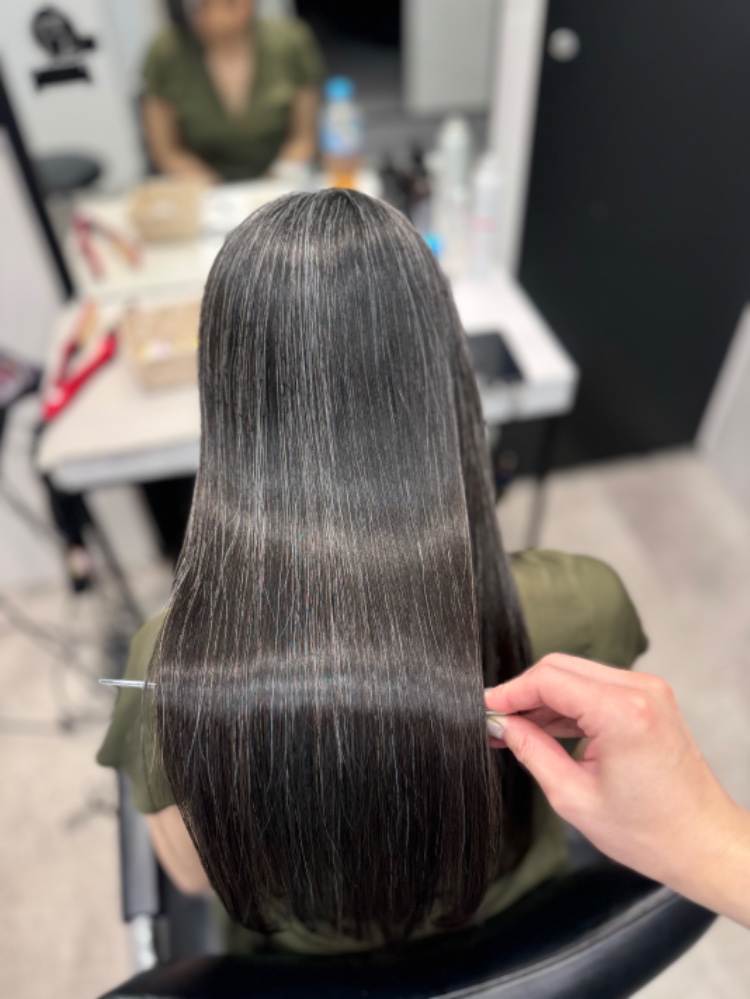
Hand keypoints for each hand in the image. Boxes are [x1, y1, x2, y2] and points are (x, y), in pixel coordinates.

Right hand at [485, 654, 749, 925]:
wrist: (704, 843)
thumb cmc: (649, 832)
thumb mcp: (573, 796)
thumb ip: (531, 751)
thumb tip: (501, 725)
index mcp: (622, 712)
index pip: (548, 679)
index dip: (509, 693)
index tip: (484, 711)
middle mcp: (639, 690)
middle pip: (560, 668)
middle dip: (523, 692)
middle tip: (496, 722)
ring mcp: (648, 690)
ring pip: (576, 674)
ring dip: (544, 698)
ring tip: (515, 730)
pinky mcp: (650, 699)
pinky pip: (596, 687)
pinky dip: (568, 704)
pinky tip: (544, 728)